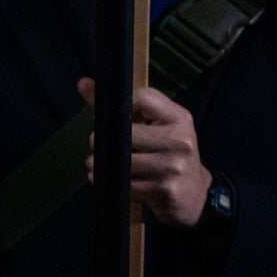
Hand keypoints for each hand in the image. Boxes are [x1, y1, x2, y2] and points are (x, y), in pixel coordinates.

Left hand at [79, 82, 216, 227]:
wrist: (193, 192)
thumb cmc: (167, 152)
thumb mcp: (154, 124)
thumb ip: (118, 105)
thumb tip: (83, 83)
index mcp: (180, 118)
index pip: (143, 98)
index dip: (120, 106)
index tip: (114, 118)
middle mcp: (180, 141)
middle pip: (126, 132)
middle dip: (104, 140)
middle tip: (99, 144)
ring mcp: (174, 167)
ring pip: (121, 160)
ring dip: (102, 163)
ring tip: (102, 162)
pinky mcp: (164, 190)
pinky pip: (124, 184)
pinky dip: (109, 181)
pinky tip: (110, 178)